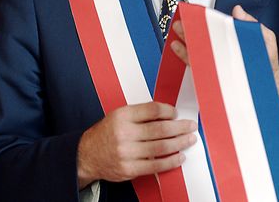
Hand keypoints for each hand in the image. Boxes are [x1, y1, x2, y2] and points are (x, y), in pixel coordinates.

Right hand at [77, 102, 197, 188]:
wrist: (87, 156)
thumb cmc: (108, 133)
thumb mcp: (119, 116)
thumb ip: (141, 114)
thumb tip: (169, 115)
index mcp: (122, 116)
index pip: (153, 110)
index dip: (169, 111)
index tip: (177, 113)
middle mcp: (124, 133)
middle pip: (160, 129)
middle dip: (180, 127)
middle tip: (191, 126)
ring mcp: (127, 153)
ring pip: (161, 147)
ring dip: (180, 143)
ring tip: (190, 140)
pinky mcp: (129, 169)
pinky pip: (156, 165)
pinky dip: (171, 161)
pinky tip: (180, 156)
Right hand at [171, 5, 278, 102]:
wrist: (270, 88)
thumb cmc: (267, 64)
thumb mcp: (265, 39)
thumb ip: (252, 25)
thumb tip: (238, 11)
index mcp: (231, 41)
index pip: (214, 28)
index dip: (203, 21)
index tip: (194, 14)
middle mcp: (221, 52)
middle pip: (202, 38)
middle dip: (190, 29)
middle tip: (182, 22)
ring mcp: (216, 63)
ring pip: (197, 50)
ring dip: (186, 41)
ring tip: (178, 32)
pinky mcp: (212, 76)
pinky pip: (197, 66)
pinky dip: (186, 57)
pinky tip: (180, 49)